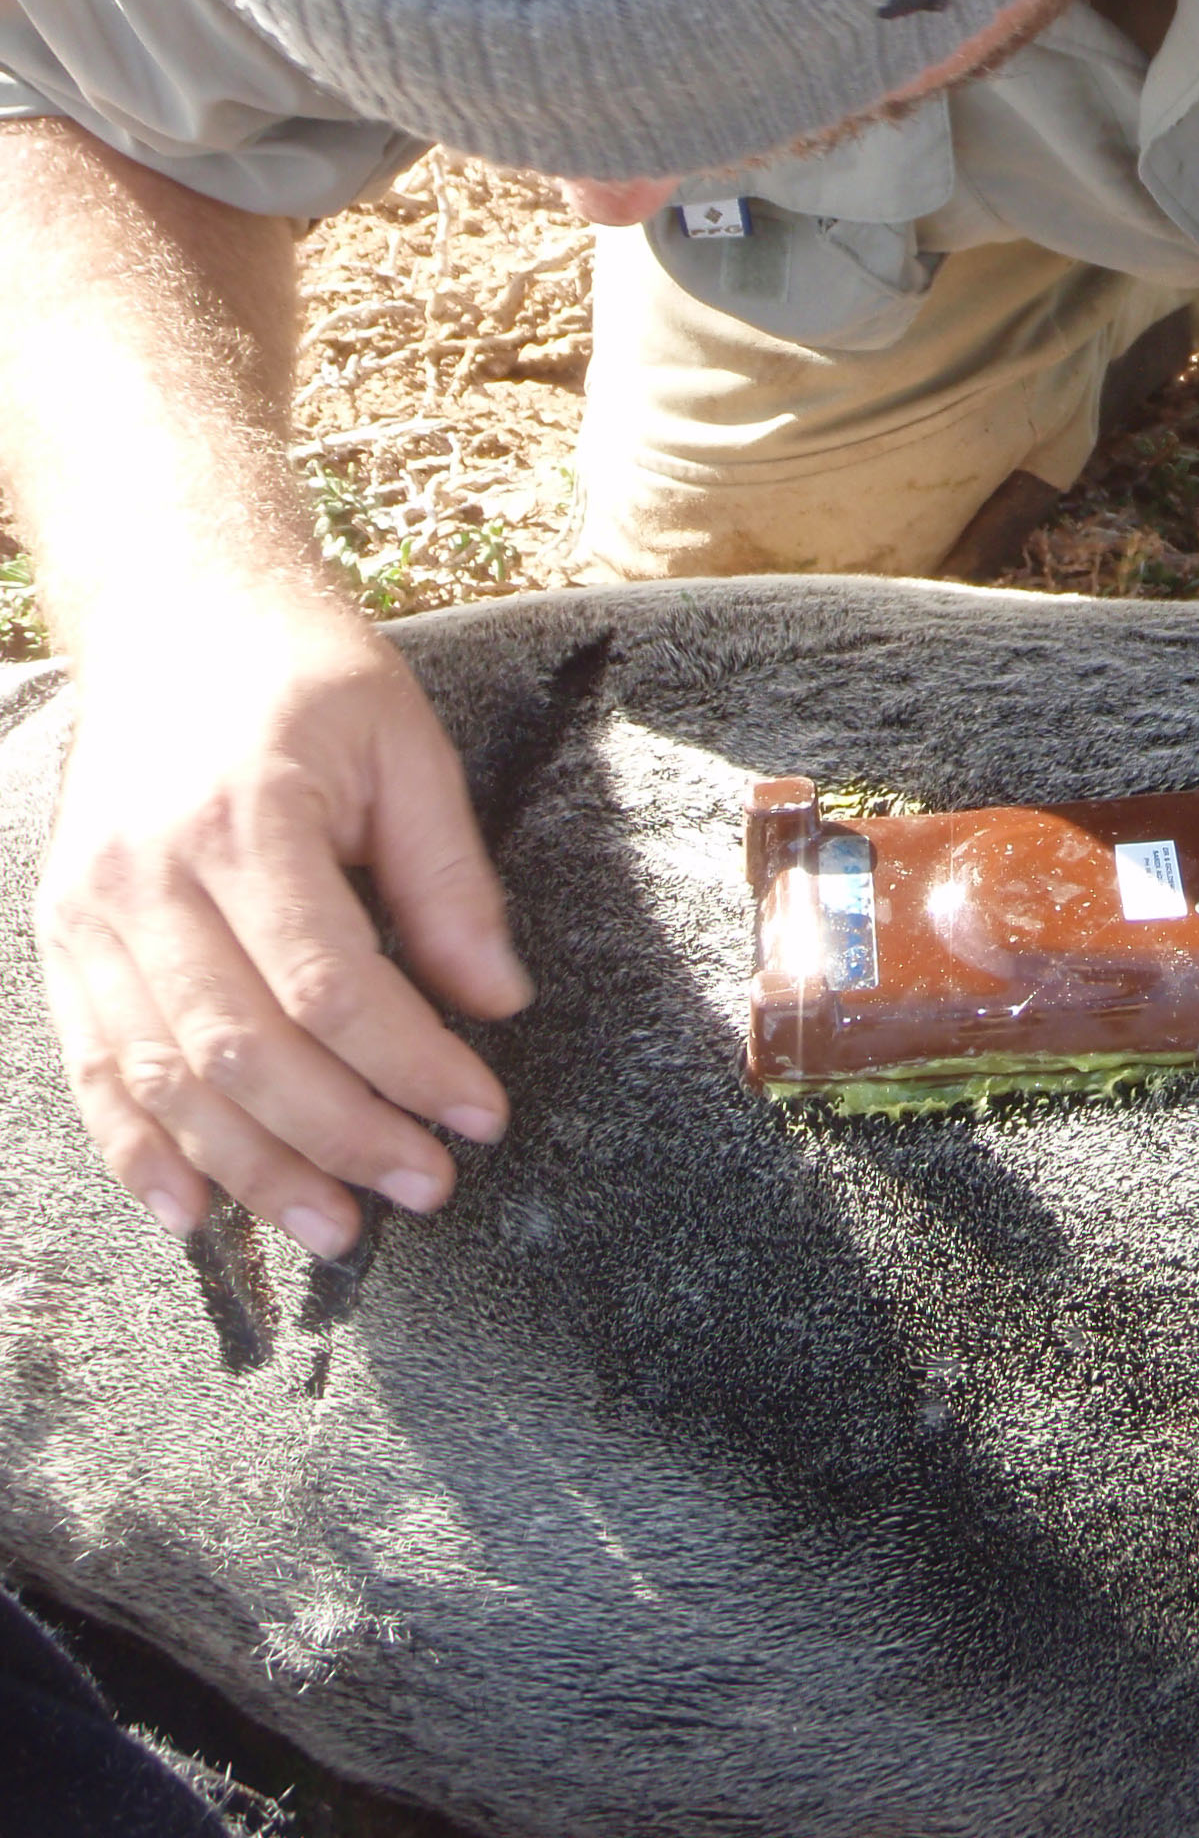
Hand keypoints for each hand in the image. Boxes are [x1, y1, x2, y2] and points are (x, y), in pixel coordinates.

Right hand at [34, 592, 531, 1257]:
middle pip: (242, 1049)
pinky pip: (94, 1065)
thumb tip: (498, 1000)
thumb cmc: (307, 673)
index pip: (330, 984)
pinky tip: (195, 1211)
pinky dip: (138, 1149)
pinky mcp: (61, 932)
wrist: (175, 609)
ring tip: (338, 1228)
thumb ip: (449, 878)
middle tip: (425, 1188)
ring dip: (252, 1171)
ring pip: (163, 1076)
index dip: (410, 1064)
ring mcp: (90, 908)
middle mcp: (149, 872)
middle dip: (341, 1137)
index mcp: (247, 816)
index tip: (482, 1110)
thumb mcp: (407, 745)